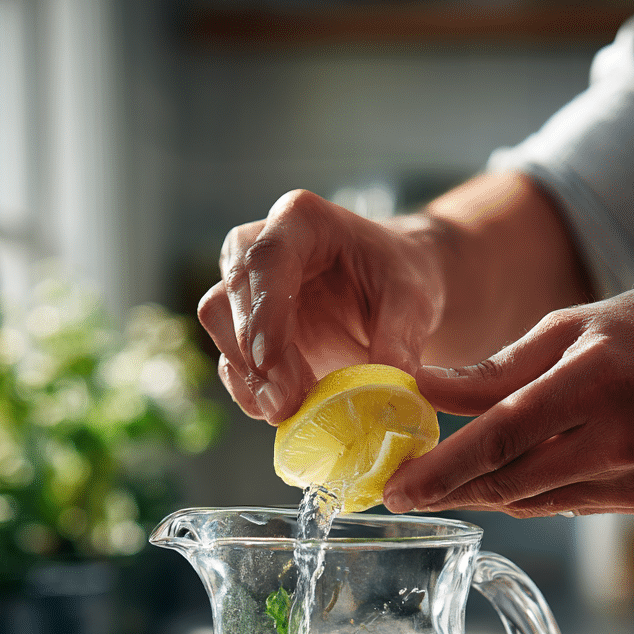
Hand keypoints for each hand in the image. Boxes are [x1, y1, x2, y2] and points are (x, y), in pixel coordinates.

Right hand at [197, 188, 445, 423]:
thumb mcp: (413, 301)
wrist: (390, 295)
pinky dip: (252, 393)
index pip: (266, 259)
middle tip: (286, 401)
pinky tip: (281, 411)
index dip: (262, 311)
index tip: (267, 360)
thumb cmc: (398, 280)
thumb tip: (392, 380)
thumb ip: (402, 336)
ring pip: (220, 332)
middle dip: (251, 355)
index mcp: (301, 222)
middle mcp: (259, 249)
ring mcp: (247, 293)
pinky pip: (232, 364)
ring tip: (287, 410)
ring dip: (248, 378)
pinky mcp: (246, 333)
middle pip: (227, 298)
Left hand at [384, 284, 633, 515]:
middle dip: (449, 491)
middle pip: (507, 484)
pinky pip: (562, 505)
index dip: (441, 471)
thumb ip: (498, 367)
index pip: (497, 440)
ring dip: (483, 495)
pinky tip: (507, 477)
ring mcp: (629, 479)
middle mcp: (612, 442)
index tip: (398, 487)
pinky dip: (527, 493)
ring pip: (531, 502)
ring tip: (444, 483)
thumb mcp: (575, 325)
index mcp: (592, 385)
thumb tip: (426, 388)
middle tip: (404, 491)